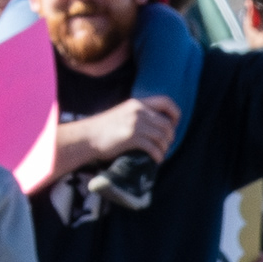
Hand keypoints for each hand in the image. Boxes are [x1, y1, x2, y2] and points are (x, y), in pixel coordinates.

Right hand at [53, 99, 178, 172]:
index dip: (175, 114)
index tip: (173, 125)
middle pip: (167, 124)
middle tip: (165, 145)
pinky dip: (158, 156)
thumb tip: (158, 124)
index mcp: (137, 103)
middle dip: (170, 137)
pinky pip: (154, 148)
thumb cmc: (104, 128)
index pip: (167, 101)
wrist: (86, 136)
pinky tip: (156, 160)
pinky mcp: (132, 137)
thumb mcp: (123, 114)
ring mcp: (135, 124)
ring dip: (164, 148)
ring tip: (160, 153)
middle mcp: (138, 111)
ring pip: (162, 137)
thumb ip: (139, 115)